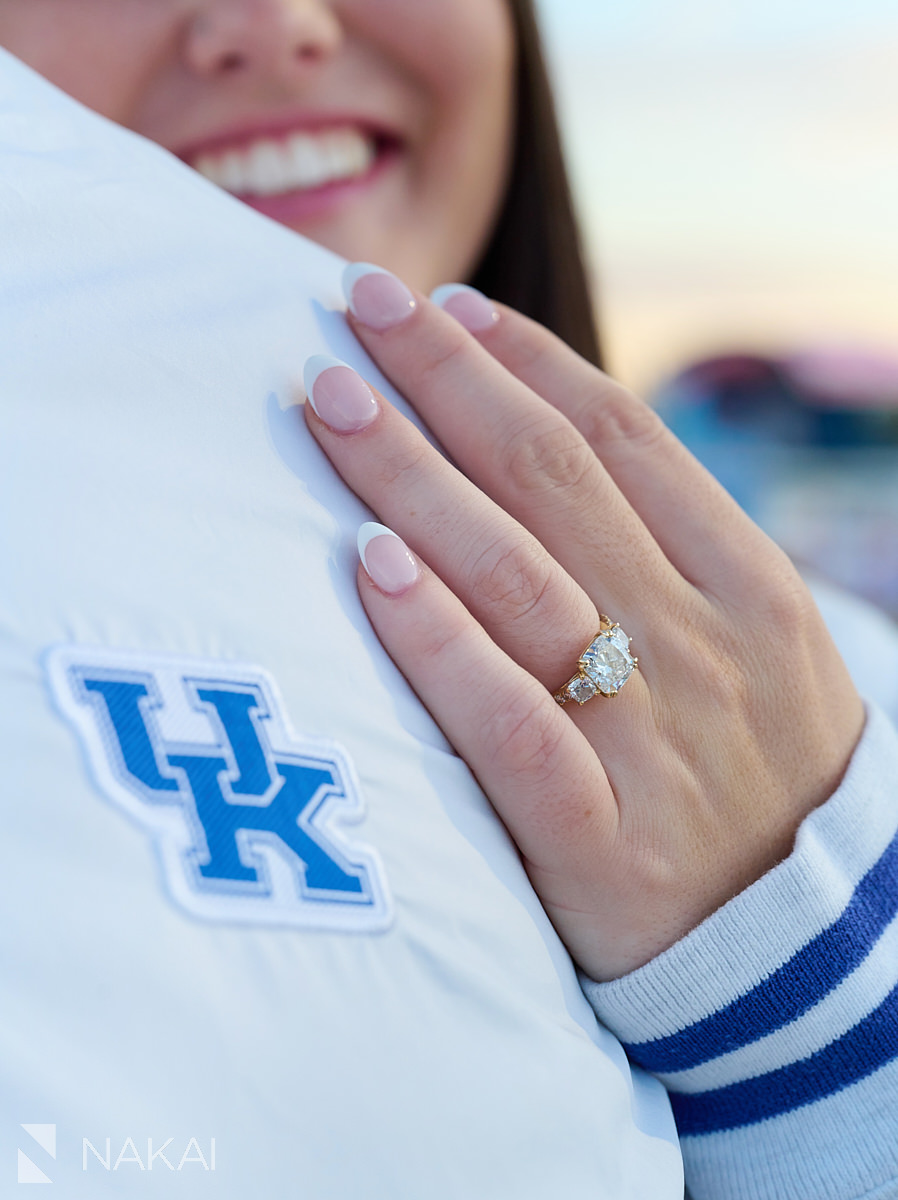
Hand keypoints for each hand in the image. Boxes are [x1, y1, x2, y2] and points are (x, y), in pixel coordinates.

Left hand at [303, 268, 864, 981]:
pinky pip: (509, 724)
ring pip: (517, 579)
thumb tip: (552, 451)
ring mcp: (652, 741)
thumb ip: (671, 553)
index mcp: (749, 586)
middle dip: (448, 381)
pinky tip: (369, 565)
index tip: (445, 308)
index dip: (526, 362)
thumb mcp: (758, 648)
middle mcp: (701, 644)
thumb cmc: (760, 776)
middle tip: (361, 305)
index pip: (622, 438)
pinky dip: (439, 642)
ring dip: (415, 477)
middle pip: (553, 481)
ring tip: (332, 399)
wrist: (805, 952)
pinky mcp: (601, 839)